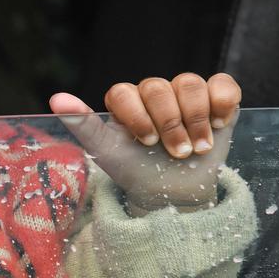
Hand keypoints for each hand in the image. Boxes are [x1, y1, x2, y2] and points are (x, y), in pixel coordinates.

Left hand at [50, 73, 241, 214]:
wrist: (173, 194)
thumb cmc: (134, 170)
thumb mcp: (104, 150)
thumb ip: (81, 124)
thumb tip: (55, 98)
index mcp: (124, 101)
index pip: (123, 91)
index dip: (137, 117)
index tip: (145, 141)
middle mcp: (153, 92)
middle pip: (159, 87)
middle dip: (169, 125)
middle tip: (174, 152)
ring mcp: (185, 95)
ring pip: (189, 83)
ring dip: (194, 120)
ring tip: (196, 147)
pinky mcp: (216, 100)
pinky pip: (223, 84)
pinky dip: (222, 103)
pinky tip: (219, 124)